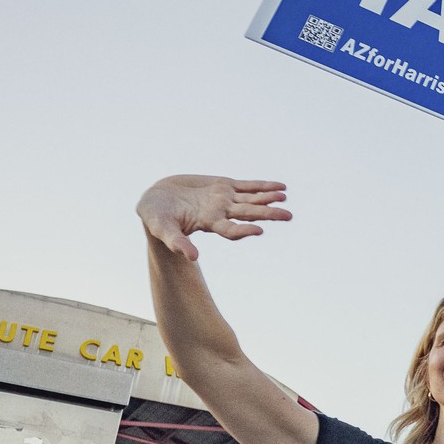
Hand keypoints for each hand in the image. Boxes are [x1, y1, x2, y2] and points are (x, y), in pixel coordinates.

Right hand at [138, 175, 289, 260]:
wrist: (156, 198)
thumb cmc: (155, 216)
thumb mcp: (161, 229)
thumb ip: (176, 242)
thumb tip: (192, 257)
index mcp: (208, 223)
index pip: (231, 229)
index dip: (244, 230)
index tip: (259, 230)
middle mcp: (221, 212)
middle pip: (248, 214)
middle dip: (268, 214)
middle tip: (288, 216)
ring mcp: (224, 199)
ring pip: (251, 199)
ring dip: (269, 198)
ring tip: (285, 197)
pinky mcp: (223, 185)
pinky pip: (247, 186)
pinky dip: (263, 186)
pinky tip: (281, 187)